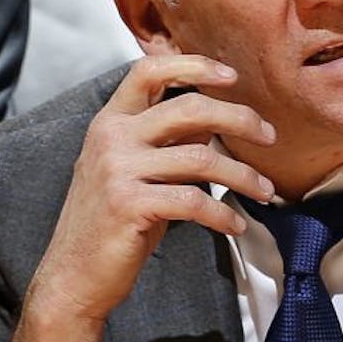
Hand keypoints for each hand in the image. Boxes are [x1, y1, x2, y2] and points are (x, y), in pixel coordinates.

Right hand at [6, 55, 274, 341]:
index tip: (230, 76)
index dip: (192, 65)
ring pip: (201, 157)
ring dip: (243, 174)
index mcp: (108, 122)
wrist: (73, 276)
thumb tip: (213, 123)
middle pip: (189, 108)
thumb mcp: (129, 172)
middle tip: (269, 135)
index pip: (147, 71)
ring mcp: (117, 170)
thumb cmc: (109, 224)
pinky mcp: (129, 205)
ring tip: (265, 191)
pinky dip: (223, 214)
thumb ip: (162, 143)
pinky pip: (194, 201)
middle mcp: (110, 137)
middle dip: (239, 118)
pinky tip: (234, 225)